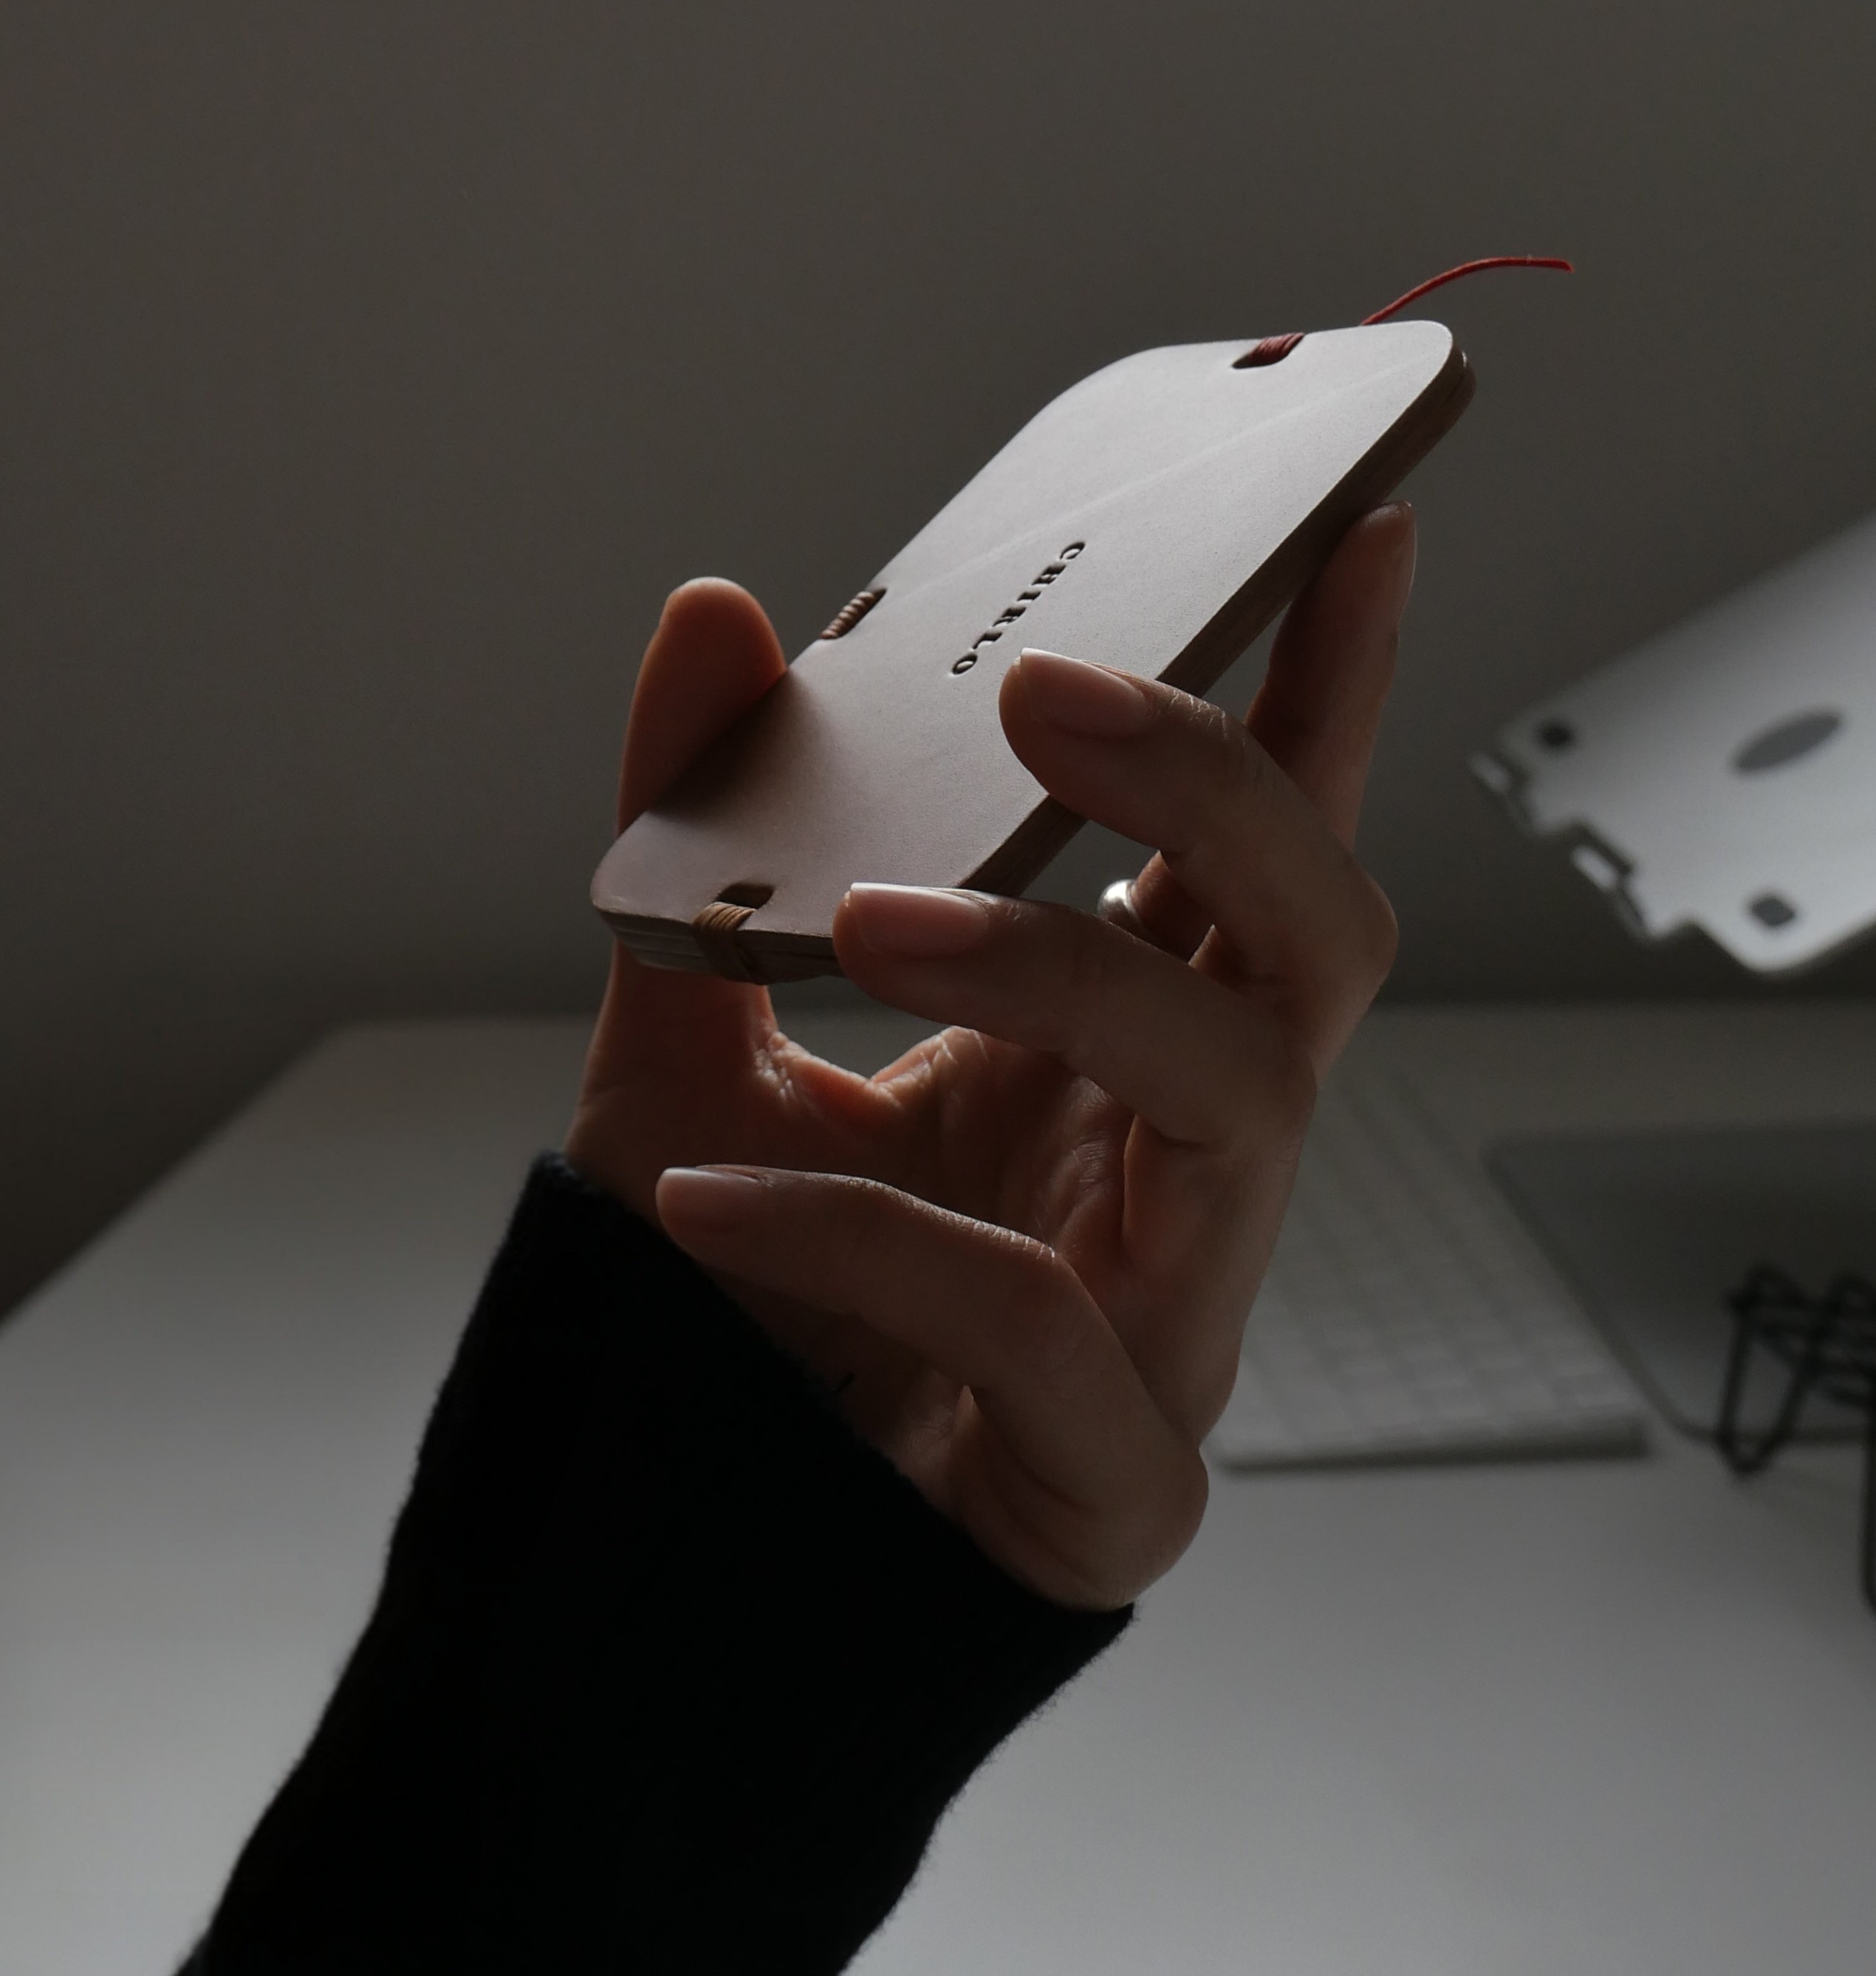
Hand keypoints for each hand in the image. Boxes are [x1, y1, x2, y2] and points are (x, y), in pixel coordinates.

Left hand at [566, 506, 1414, 1608]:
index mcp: (1119, 1042)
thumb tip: (712, 610)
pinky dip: (866, 1229)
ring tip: (872, 916)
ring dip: (1066, 973)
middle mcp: (1179, 1155)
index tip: (1348, 528)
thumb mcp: (686, 1030)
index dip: (1323, 696)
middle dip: (1223, 789)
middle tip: (1053, 688)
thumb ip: (705, 832)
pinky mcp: (1117, 1467)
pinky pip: (1031, 1318)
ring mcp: (1175, 1308)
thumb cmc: (744, 1286)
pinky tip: (716, 1196)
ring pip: (1243, 1100)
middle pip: (1318, 943)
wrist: (701, 1539)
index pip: (1257, 845)